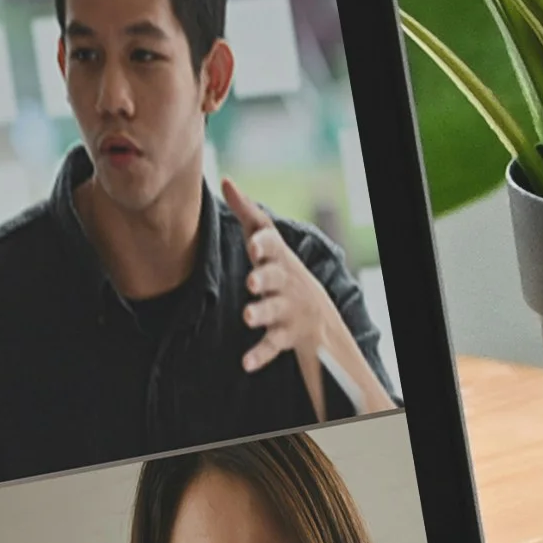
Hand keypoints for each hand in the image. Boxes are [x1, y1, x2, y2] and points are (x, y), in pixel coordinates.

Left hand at [231, 214, 379, 408]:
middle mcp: (283, 282)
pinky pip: (271, 345)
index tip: (253, 243)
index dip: (263, 245)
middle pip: (274, 278)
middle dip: (264, 279)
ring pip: (272, 311)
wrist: (316, 314)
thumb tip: (226, 179)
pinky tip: (246, 363)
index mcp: (277, 258)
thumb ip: (247, 212)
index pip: (273, 246)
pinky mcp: (283, 336)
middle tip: (252, 282)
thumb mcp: (269, 242)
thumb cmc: (281, 269)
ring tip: (247, 315)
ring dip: (260, 313)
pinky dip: (260, 355)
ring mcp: (285, 309)